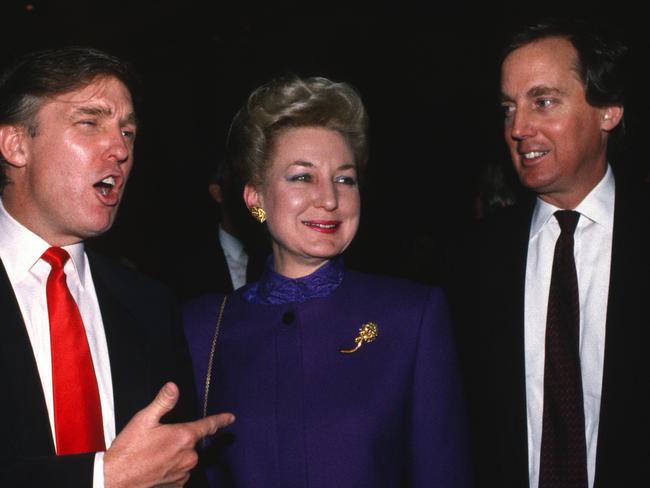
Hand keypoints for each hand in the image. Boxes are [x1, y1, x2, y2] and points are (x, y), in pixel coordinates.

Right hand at [104, 382, 233, 487]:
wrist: (113, 480)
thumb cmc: (128, 451)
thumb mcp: (143, 420)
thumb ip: (163, 402)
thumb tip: (174, 387)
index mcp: (183, 437)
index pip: (208, 425)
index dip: (220, 420)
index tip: (231, 418)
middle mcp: (188, 457)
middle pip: (191, 443)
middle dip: (179, 440)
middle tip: (156, 443)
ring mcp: (183, 474)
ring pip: (185, 459)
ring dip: (174, 456)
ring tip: (151, 457)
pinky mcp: (177, 486)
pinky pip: (179, 474)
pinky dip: (170, 469)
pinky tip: (154, 468)